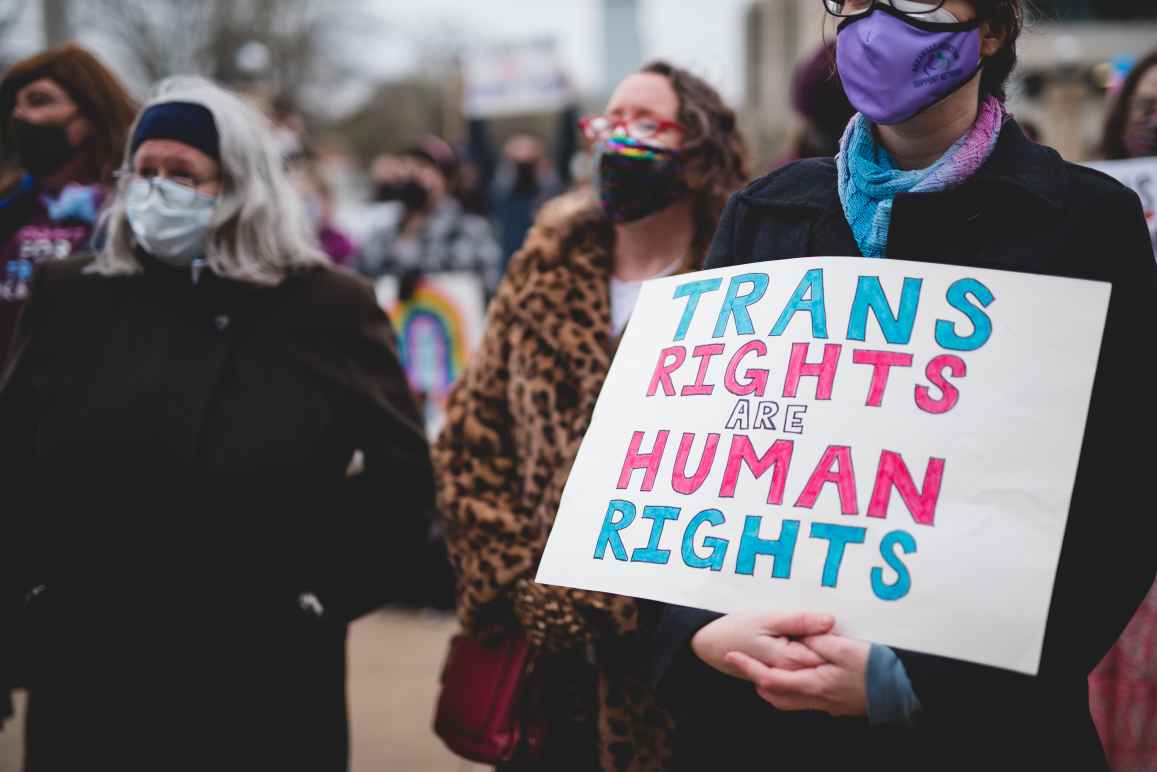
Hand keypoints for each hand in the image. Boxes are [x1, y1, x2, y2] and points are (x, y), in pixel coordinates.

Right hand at [691, 612, 833, 677]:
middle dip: (831, 645)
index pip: (827, 653)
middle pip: (824, 662)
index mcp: (790, 661)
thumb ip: (799, 622)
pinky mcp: (781, 675)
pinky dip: (807, 656)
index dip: (835, 637)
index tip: (835, 625)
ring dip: (820, 651)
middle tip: (828, 627)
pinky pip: (802, 668)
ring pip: (814, 665)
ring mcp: (786, 678)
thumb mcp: (767, 619)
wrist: (710, 644)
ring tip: (816, 634)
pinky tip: (803, 643)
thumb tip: (830, 621)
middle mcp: (791, 675)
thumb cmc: (736, 629)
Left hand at [725, 633, 869, 716]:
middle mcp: (815, 699)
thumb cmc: (873, 670)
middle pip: (775, 695)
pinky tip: (797, 675)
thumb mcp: (844, 647)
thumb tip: (799, 637)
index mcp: (812, 684)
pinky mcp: (834, 704)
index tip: (732, 657)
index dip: (749, 668)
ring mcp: (825, 704)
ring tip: (766, 667)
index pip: (770, 679)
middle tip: (745, 662)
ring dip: (773, 686)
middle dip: (756, 680)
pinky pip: (803, 699)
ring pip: (789, 701)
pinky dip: (791, 688)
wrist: (900, 694)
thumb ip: (817, 640)